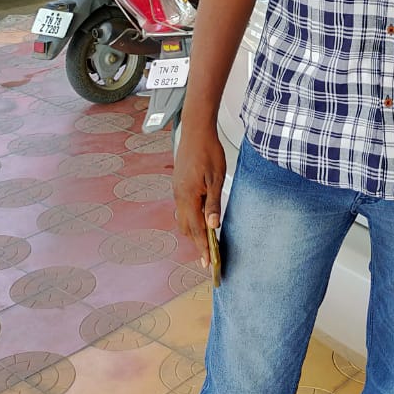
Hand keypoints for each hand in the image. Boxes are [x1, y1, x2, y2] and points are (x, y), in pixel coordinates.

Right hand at [172, 123, 226, 269]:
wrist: (196, 131)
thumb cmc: (208, 151)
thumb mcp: (216, 178)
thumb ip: (213, 203)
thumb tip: (212, 226)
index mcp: (188, 196)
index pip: (196, 229)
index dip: (203, 247)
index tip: (208, 262)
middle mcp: (179, 196)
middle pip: (186, 227)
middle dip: (197, 243)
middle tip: (208, 257)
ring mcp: (177, 190)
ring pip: (183, 218)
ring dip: (194, 231)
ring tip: (206, 241)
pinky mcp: (179, 184)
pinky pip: (183, 207)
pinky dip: (191, 218)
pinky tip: (200, 218)